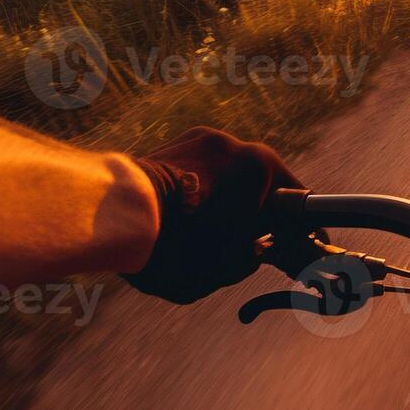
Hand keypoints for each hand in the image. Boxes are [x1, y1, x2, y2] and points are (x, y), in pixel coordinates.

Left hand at [123, 127, 302, 302]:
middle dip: (258, 215)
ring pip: (229, 176)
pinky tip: (183, 216)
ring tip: (206, 233)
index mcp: (260, 169)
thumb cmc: (172, 247)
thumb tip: (253, 252)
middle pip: (262, 186)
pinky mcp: (173, 141)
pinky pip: (200, 169)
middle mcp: (236, 144)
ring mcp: (203, 138)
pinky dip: (199, 190)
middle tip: (247, 244)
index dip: (299, 230)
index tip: (299, 245)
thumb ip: (246, 262)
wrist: (110, 217)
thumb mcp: (219, 271)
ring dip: (227, 201)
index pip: (299, 203)